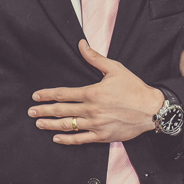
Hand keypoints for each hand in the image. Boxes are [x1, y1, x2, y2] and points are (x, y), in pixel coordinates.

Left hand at [28, 40, 163, 143]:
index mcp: (92, 93)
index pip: (64, 94)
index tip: (36, 96)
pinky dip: (67, 139)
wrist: (151, 110)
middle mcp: (91, 110)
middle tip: (31, 111)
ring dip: (51, 125)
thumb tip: (82, 44)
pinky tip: (57, 138)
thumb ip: (95, 58)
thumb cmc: (134, 88)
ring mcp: (96, 125)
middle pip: (61, 111)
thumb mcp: (115, 69)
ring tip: (39, 124)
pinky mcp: (102, 136)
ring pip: (68, 126)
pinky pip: (80, 139)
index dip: (48, 95)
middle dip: (44, 111)